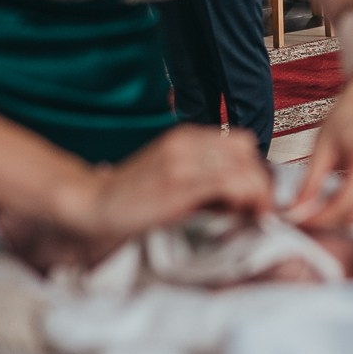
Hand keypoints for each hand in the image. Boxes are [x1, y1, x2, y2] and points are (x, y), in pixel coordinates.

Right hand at [0, 125, 274, 269]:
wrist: (94, 203)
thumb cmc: (131, 197)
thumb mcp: (172, 176)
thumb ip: (203, 176)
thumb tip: (241, 198)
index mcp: (186, 136)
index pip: (241, 143)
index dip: (253, 171)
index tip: (254, 197)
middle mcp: (188, 141)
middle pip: (248, 153)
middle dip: (258, 182)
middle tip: (254, 209)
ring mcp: (185, 160)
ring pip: (246, 168)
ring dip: (257, 195)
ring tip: (250, 217)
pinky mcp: (182, 182)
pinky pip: (232, 184)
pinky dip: (247, 201)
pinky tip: (243, 217)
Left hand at [287, 70, 352, 229]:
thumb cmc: (344, 120)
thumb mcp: (322, 149)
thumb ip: (310, 183)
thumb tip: (294, 211)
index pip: (344, 202)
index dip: (320, 217)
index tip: (297, 219)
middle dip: (325, 221)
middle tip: (299, 218)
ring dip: (337, 219)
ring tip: (312, 212)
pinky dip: (348, 211)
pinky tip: (330, 204)